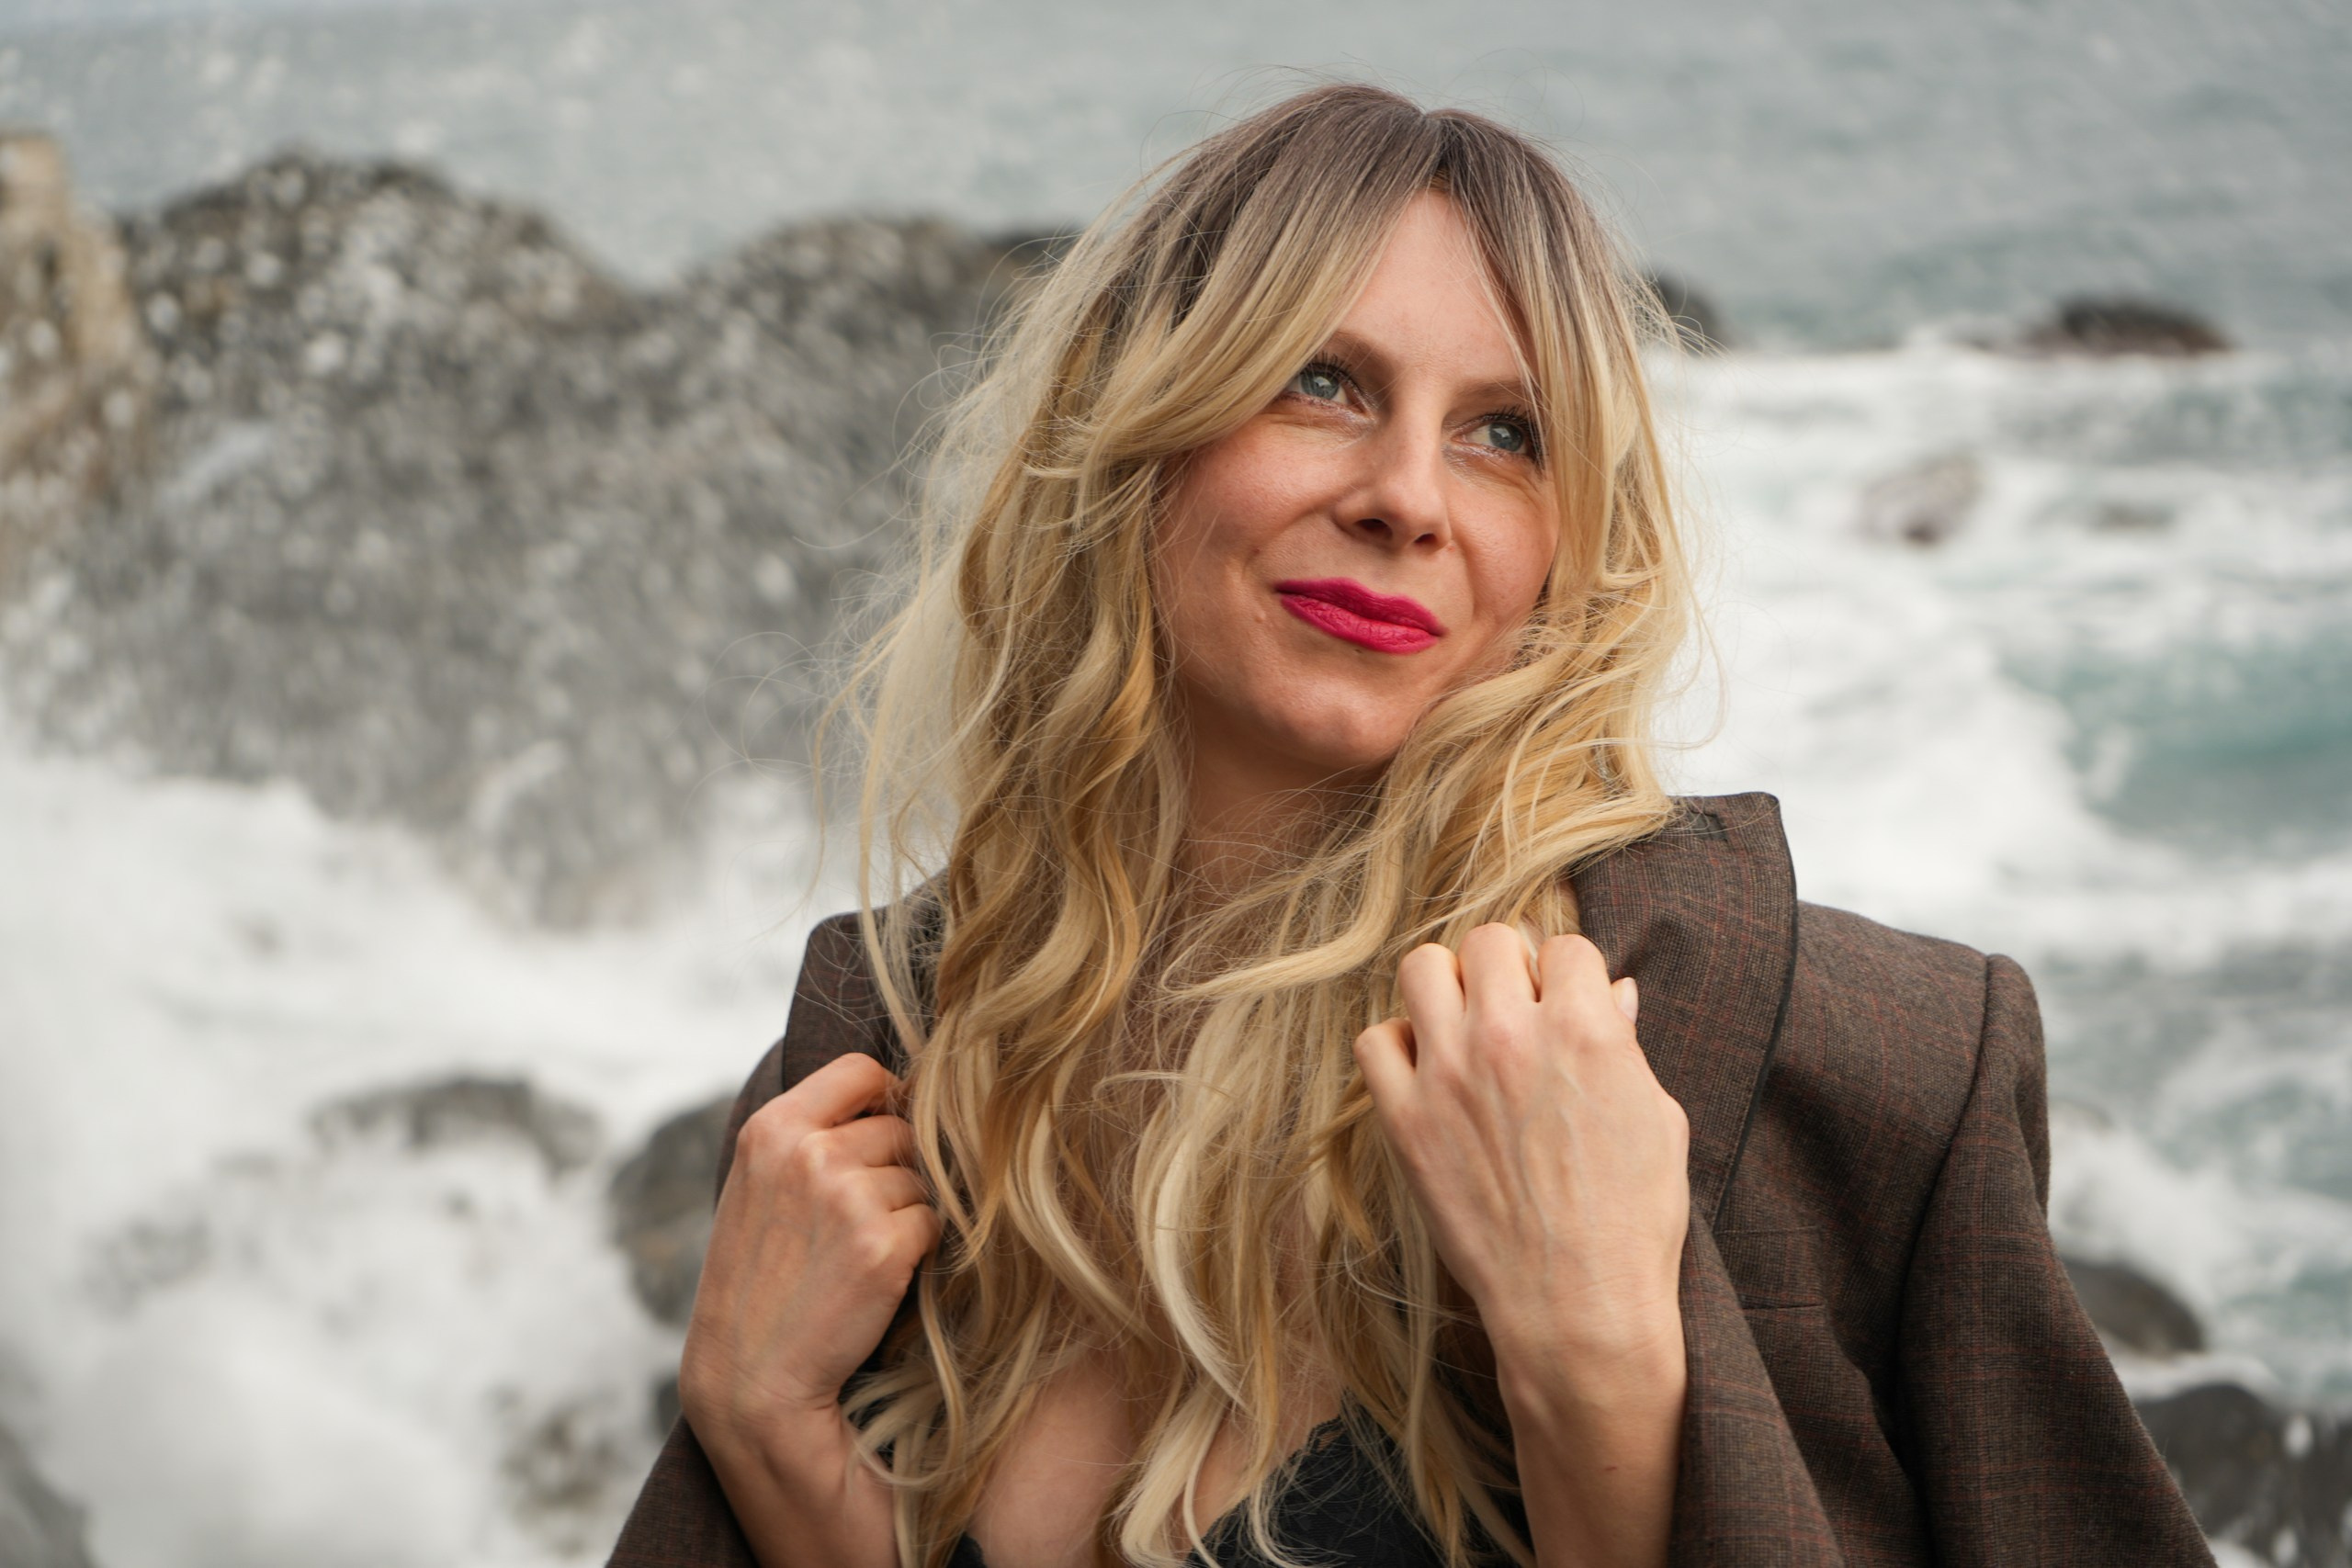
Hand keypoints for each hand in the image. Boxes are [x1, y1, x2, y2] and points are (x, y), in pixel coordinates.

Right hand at [678, 1052, 940, 1454]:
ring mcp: (848, 1197)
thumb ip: (810, 1136)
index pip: (860, 1071)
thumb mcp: (759, 1187)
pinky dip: (918, 1252)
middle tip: (857, 1224)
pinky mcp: (884, 1246)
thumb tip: (899, 1091)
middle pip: (901, 1129)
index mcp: (771, 1129)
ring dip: (906, 1214)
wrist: (749, 1377)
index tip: (884, 1132)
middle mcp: (809, 1152)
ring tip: (856, 1256)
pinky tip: (876, 1281)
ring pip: (921, 1180)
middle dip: (895, 1170)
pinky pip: (934, 1224)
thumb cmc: (758, 1282)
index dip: (885, 1097)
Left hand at [1352, 925, 1689, 1374]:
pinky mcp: (1405, 1119)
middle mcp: (1511, 1036)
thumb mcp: (1659, 1121)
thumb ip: (1626, 1044)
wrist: (1578, 1305)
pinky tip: (1426, 1074)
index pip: (1564, 945)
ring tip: (1464, 1027)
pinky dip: (1397, 1048)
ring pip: (1421, 967)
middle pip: (1489, 941)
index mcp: (1586, 1026)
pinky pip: (1374, 1041)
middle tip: (1515, 1012)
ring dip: (1446, 988)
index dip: (1569, 977)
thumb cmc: (1633, 1221)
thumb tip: (1614, 991)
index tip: (1566, 1007)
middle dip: (1507, 969)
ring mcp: (1450, 1074)